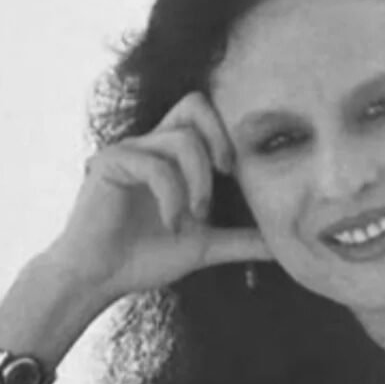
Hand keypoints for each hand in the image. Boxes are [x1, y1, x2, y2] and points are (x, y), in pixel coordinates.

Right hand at [43, 92, 272, 302]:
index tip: (236, 175)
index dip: (228, 133)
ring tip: (195, 217)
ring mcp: (129, 151)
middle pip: (195, 104)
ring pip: (182, 139)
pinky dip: (172, 196)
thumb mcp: (205, 246)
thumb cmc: (145, 258)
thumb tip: (284, 246)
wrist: (100, 279)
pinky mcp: (110, 163)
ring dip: (198, 181)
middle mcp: (151, 145)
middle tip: (227, 175)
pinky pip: (156, 166)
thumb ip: (242, 240)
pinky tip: (171, 223)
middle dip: (220, 138)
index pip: (204, 114)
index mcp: (172, 156)